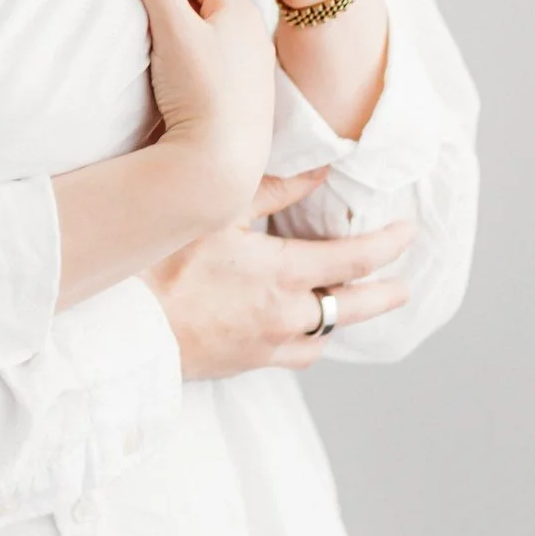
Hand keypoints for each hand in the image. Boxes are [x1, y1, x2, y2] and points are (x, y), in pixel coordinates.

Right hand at [116, 0, 275, 214]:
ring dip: (190, 19)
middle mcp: (251, 33)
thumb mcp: (173, 31)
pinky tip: (186, 60)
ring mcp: (250, 66)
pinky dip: (200, 48)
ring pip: (214, 26)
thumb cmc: (201, 93)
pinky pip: (218, 56)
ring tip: (161, 18)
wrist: (222, 165)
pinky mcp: (243, 95)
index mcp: (238, 9)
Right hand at [145, 175, 416, 379]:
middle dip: (384, 295)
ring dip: (341, 319)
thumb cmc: (163, 263)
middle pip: (354, 308)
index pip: (356, 260)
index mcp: (284, 273)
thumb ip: (274, 191)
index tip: (408, 233)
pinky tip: (300, 330)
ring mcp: (268, 345)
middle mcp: (287, 315)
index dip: (388, 245)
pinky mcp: (245, 363)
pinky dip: (307, 340)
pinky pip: (295, 357)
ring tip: (349, 306)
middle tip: (404, 286)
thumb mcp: (219, 212)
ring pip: (324, 336)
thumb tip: (319, 172)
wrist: (126, 328)